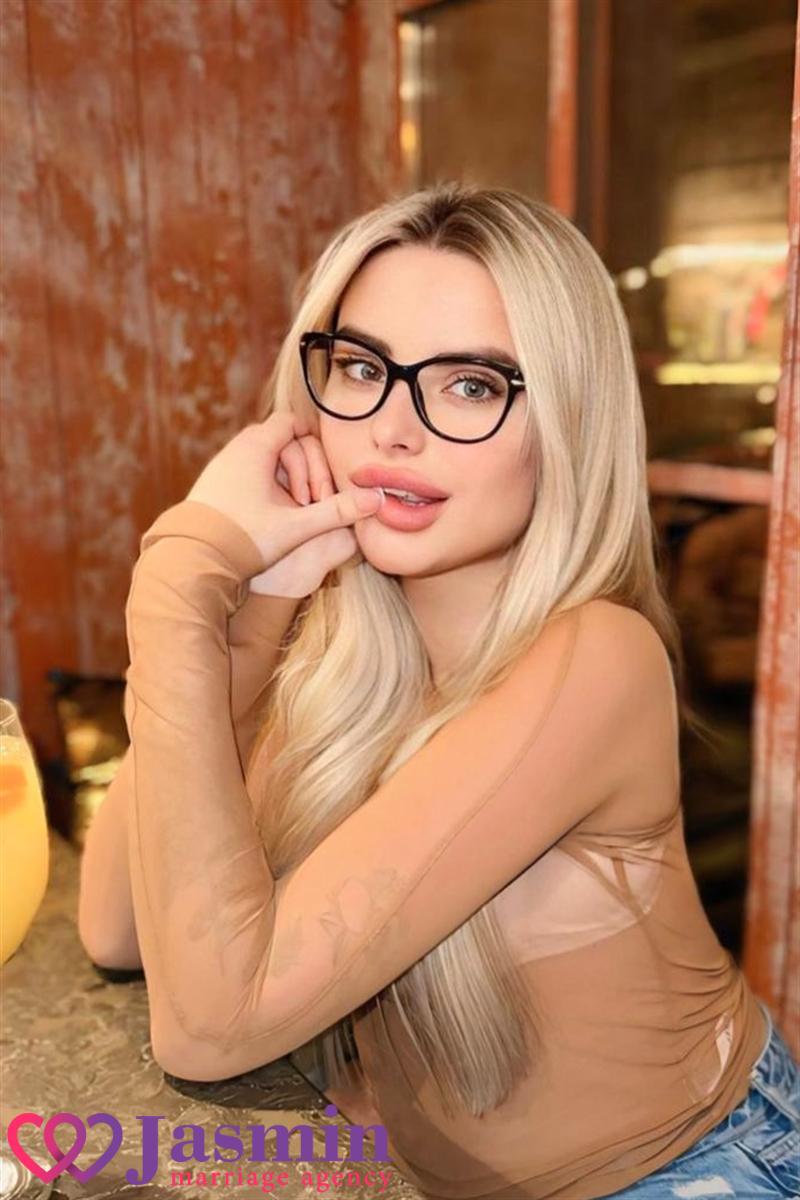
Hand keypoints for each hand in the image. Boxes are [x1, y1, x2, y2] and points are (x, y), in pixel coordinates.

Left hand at [186, 411, 383, 597]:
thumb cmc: (244, 539)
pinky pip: (250, 474)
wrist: (192, 560)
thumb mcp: (297, 526)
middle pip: (283, 441)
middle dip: (305, 469)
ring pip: (268, 459)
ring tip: (295, 514)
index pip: (292, 422)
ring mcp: (223, 466)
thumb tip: (376, 500)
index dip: (315, 445)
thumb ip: (337, 511)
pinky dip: (270, 489)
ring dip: (289, 481)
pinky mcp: (216, 485)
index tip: (324, 477)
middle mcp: (236, 449)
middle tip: (312, 503)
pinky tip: (274, 518)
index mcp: (256, 448)